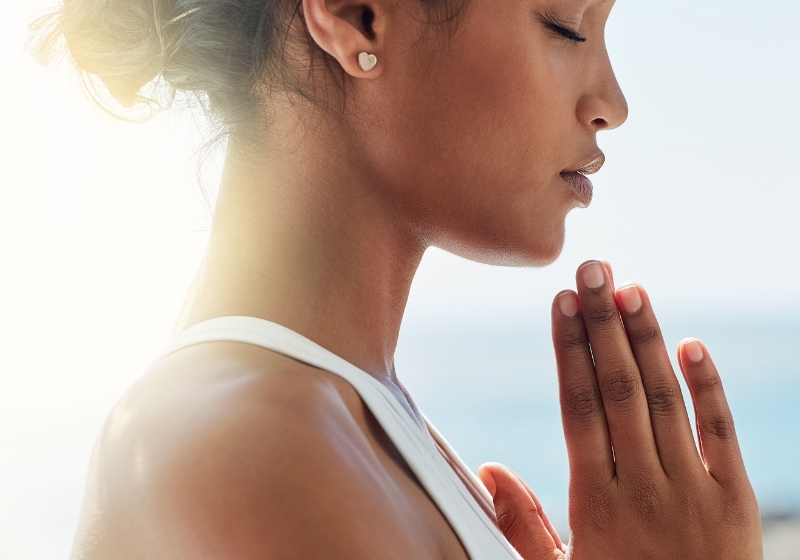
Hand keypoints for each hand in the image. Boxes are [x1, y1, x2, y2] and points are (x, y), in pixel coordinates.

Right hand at [480, 260, 761, 559]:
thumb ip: (521, 524)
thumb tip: (488, 470)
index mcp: (595, 503)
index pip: (579, 407)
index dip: (570, 350)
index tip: (562, 302)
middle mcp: (643, 487)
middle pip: (619, 389)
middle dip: (603, 324)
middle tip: (595, 268)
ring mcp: (693, 491)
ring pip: (665, 400)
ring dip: (647, 340)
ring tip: (631, 289)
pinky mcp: (736, 502)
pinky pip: (721, 434)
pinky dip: (708, 387)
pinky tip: (692, 344)